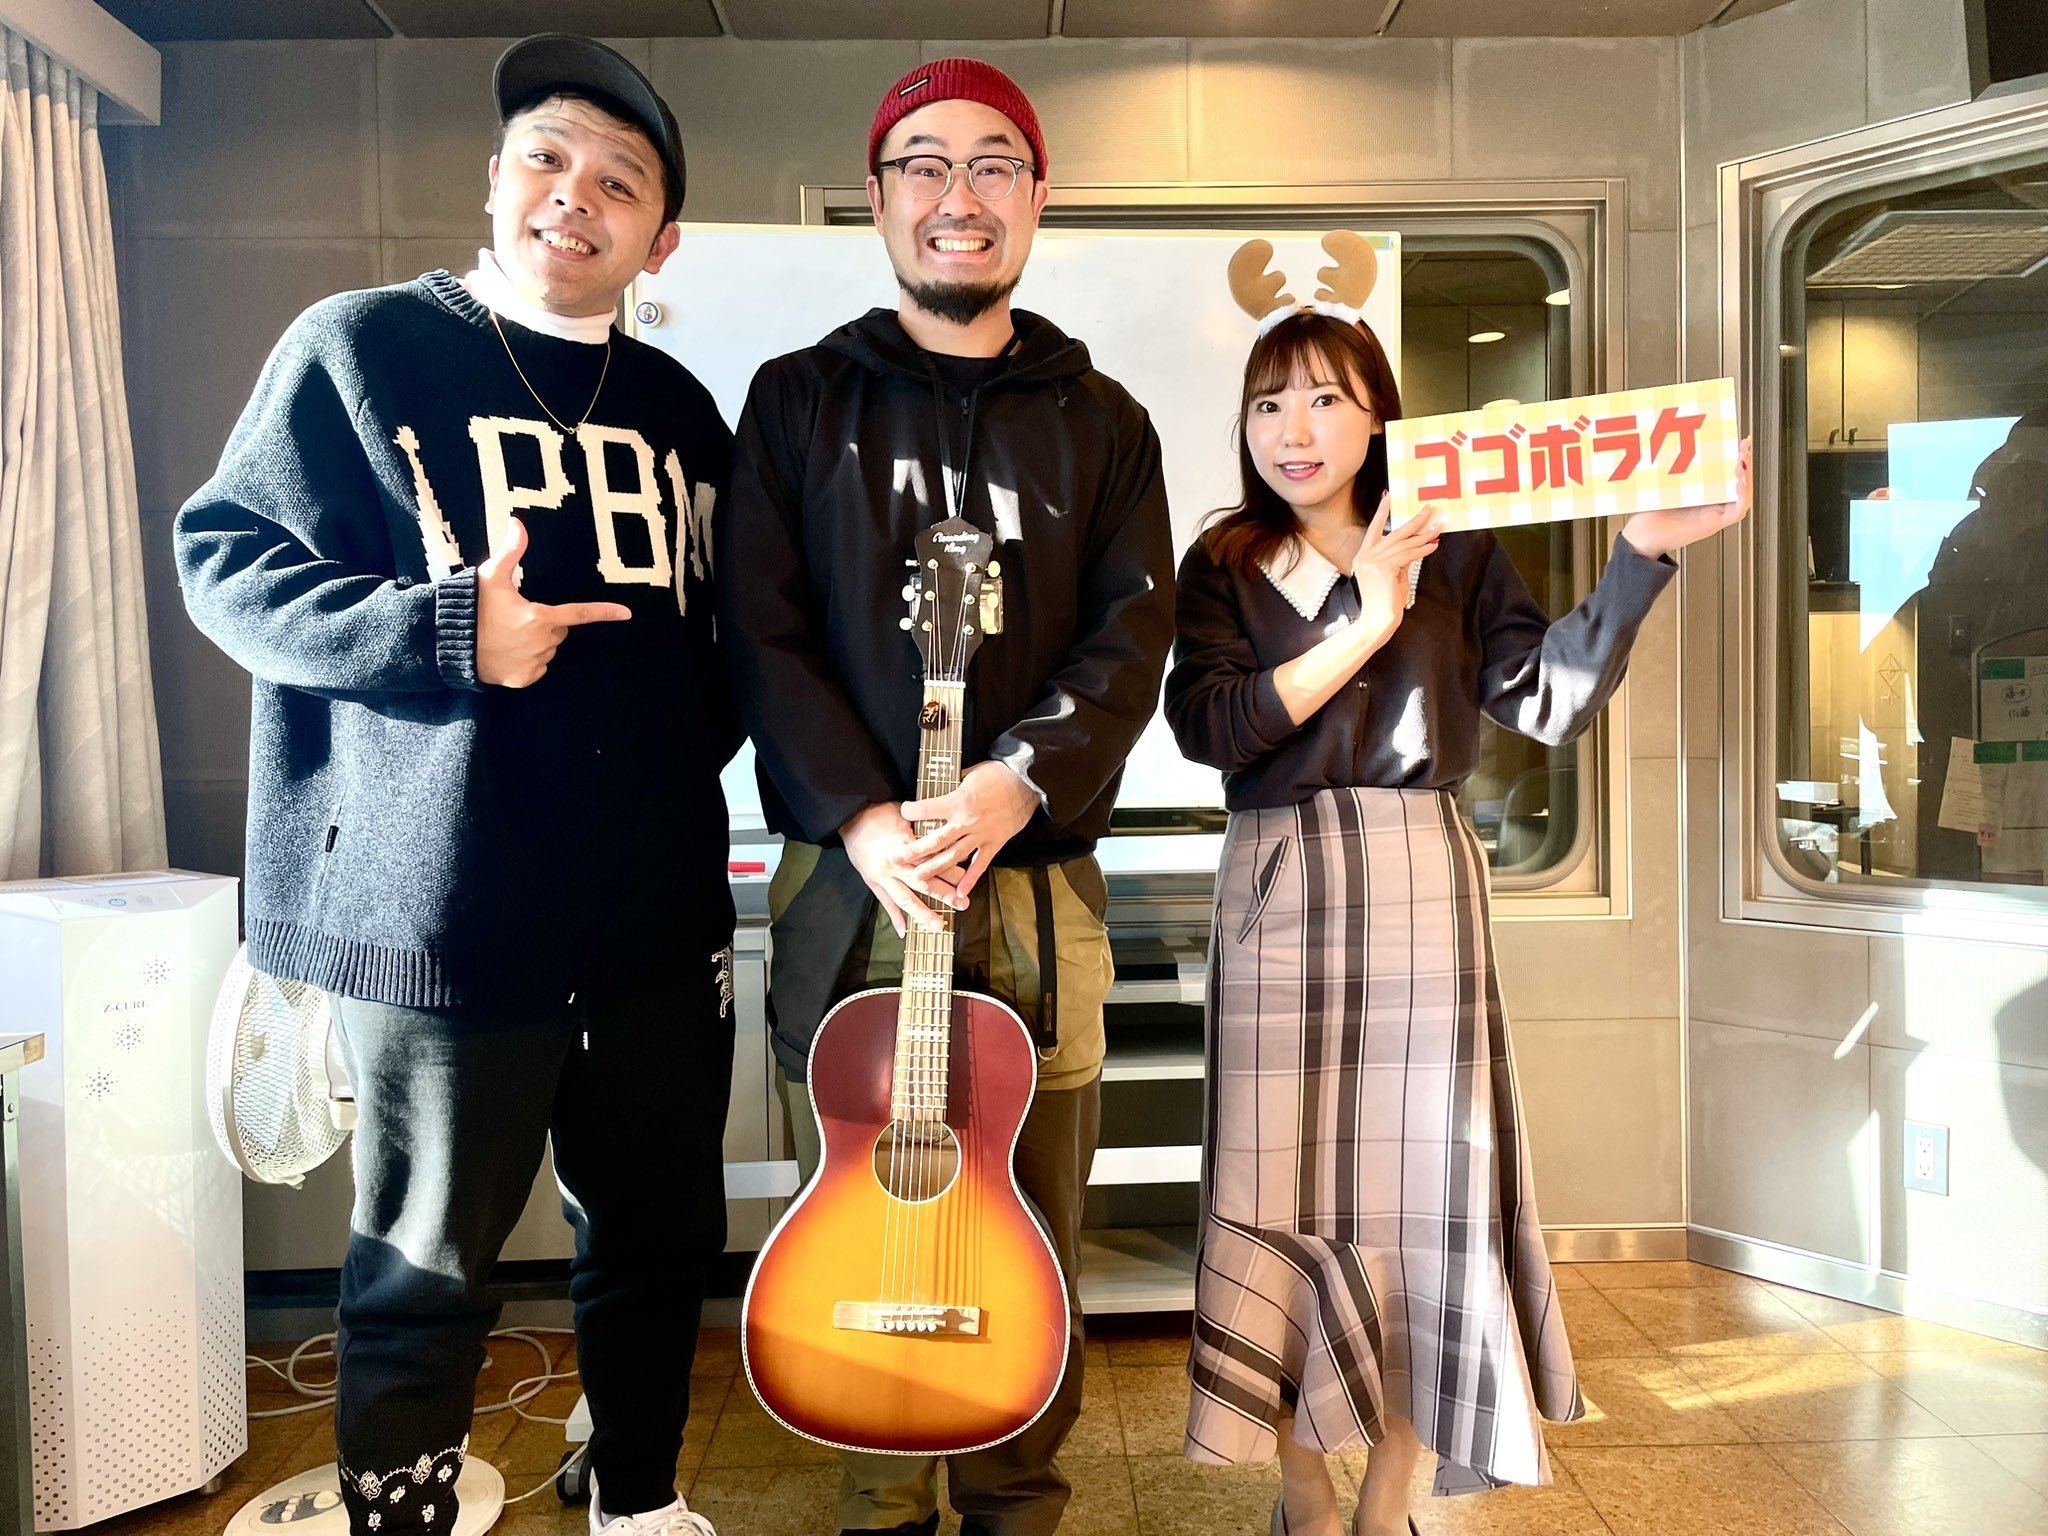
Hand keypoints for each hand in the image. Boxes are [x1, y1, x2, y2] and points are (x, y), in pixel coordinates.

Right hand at [475, 517, 630, 687]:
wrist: (447, 644)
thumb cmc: (471, 607)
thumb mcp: (490, 576)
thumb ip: (510, 552)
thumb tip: (517, 522)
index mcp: (538, 617)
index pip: (578, 614)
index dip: (604, 612)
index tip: (626, 613)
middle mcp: (541, 643)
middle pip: (558, 630)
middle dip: (546, 622)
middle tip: (517, 617)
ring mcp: (533, 664)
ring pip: (548, 650)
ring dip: (536, 642)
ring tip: (507, 635)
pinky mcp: (523, 680)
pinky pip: (537, 669)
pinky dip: (528, 661)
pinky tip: (507, 652)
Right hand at [839, 801, 955, 937]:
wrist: (851, 818)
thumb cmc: (879, 813)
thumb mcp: (904, 816)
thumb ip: (922, 831)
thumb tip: (946, 839)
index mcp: (904, 846)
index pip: (931, 861)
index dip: (949, 870)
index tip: (967, 877)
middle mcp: (894, 865)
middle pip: (922, 883)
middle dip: (944, 895)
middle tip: (963, 904)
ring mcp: (882, 876)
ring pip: (905, 898)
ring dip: (923, 914)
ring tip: (939, 926)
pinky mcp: (872, 882)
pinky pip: (885, 902)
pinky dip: (894, 918)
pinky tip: (904, 931)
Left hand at [901, 761, 1040, 905]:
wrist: (1027, 781)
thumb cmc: (999, 773)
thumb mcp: (970, 773)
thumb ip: (953, 784)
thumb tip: (940, 786)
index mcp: (957, 801)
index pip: (925, 810)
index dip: (910, 811)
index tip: (903, 812)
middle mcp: (965, 822)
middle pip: (934, 840)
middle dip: (914, 851)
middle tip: (897, 858)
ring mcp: (981, 835)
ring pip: (953, 856)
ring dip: (935, 869)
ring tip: (918, 878)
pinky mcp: (995, 843)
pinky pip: (980, 865)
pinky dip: (970, 879)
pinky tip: (960, 892)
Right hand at [1352, 493, 1439, 646]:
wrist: (1377, 621)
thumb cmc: (1385, 604)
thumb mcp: (1392, 577)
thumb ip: (1399, 560)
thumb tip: (1413, 547)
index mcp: (1362, 557)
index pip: (1373, 529)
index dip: (1382, 512)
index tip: (1388, 496)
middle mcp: (1365, 556)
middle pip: (1393, 533)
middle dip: (1413, 520)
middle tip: (1428, 509)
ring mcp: (1372, 561)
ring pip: (1404, 543)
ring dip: (1424, 536)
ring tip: (1438, 528)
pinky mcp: (1383, 567)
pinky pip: (1408, 555)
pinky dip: (1423, 550)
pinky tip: (1433, 545)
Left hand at [1621, 437, 1752, 559]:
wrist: (1643, 535)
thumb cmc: (1649, 511)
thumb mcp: (1666, 482)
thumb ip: (1675, 466)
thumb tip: (1676, 440)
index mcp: (1703, 493)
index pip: (1726, 473)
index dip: (1734, 457)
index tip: (1736, 440)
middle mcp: (1711, 504)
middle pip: (1738, 482)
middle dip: (1744, 462)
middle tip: (1743, 446)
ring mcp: (1714, 514)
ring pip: (1742, 496)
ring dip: (1747, 477)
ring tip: (1742, 462)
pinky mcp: (1713, 525)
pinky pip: (1737, 512)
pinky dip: (1743, 497)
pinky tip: (1740, 483)